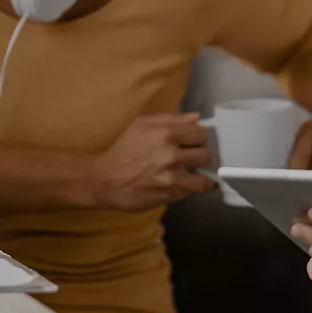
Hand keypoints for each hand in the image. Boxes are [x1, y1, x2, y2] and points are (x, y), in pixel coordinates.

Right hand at [92, 113, 215, 210]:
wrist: (105, 180)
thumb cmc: (124, 149)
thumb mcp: (141, 124)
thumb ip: (171, 119)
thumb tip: (196, 117)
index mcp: (165, 133)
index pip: (201, 133)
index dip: (198, 137)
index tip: (192, 142)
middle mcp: (171, 155)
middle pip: (206, 154)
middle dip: (200, 155)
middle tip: (191, 158)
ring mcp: (172, 177)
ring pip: (204, 177)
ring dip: (200, 175)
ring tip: (192, 173)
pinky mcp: (170, 194)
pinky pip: (192, 191)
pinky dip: (191, 188)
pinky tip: (185, 184)